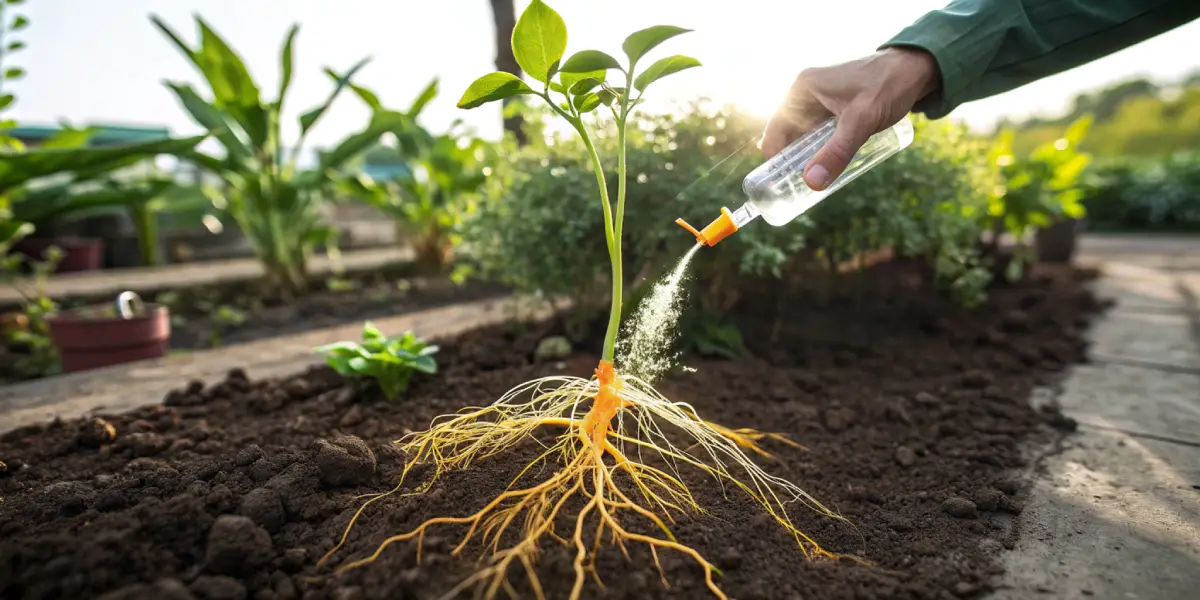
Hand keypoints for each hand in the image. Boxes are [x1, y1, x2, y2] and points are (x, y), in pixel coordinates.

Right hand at [761, 47, 939, 190]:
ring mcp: (820, 101)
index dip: (775, 158)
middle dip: (792, 162)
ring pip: (805, 138)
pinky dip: (821, 152)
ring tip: (815, 184)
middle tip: (800, 191)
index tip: (782, 185)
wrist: (916, 69)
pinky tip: (829, 168)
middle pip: (788, 136)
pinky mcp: (834, 109)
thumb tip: (812, 182)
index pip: (776, 130)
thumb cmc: (889, 86)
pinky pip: (820, 135)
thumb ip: (837, 152)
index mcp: (803, 89)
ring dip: (808, 159)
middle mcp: (806, 94)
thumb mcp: (861, 122)